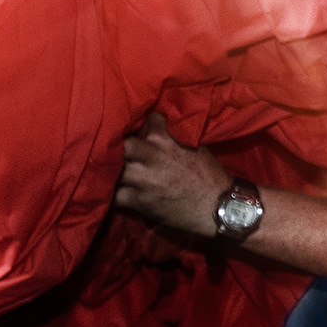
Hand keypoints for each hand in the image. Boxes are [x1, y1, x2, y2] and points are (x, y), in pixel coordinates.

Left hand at [114, 112, 231, 235]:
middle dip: (118, 146)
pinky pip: (112, 195)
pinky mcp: (137, 201)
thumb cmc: (210, 175)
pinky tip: (112, 191)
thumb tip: (161, 129)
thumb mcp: (196, 145)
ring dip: (111, 170)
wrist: (217, 207)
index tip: (141, 129)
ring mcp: (141, 179)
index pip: (146, 120)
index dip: (143, 124)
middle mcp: (150, 155)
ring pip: (111, 169)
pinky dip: (110, 193)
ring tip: (112, 171)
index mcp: (165, 139)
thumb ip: (173, 136)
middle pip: (120, 143)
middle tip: (119, 151)